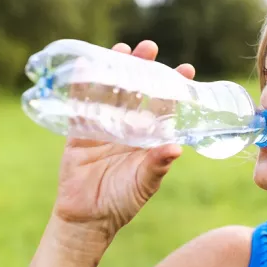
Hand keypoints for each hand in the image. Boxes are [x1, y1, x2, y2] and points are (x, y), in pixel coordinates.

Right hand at [52, 40, 195, 240]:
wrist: (88, 219)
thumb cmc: (123, 201)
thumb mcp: (144, 182)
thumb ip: (157, 164)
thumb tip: (176, 148)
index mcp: (149, 137)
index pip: (165, 106)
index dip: (174, 88)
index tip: (186, 69)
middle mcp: (129, 127)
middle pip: (137, 92)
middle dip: (144, 69)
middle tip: (150, 48)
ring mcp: (104, 127)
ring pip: (110, 92)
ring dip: (115, 70)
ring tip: (122, 49)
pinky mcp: (79, 131)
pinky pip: (80, 105)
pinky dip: (81, 85)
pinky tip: (84, 66)